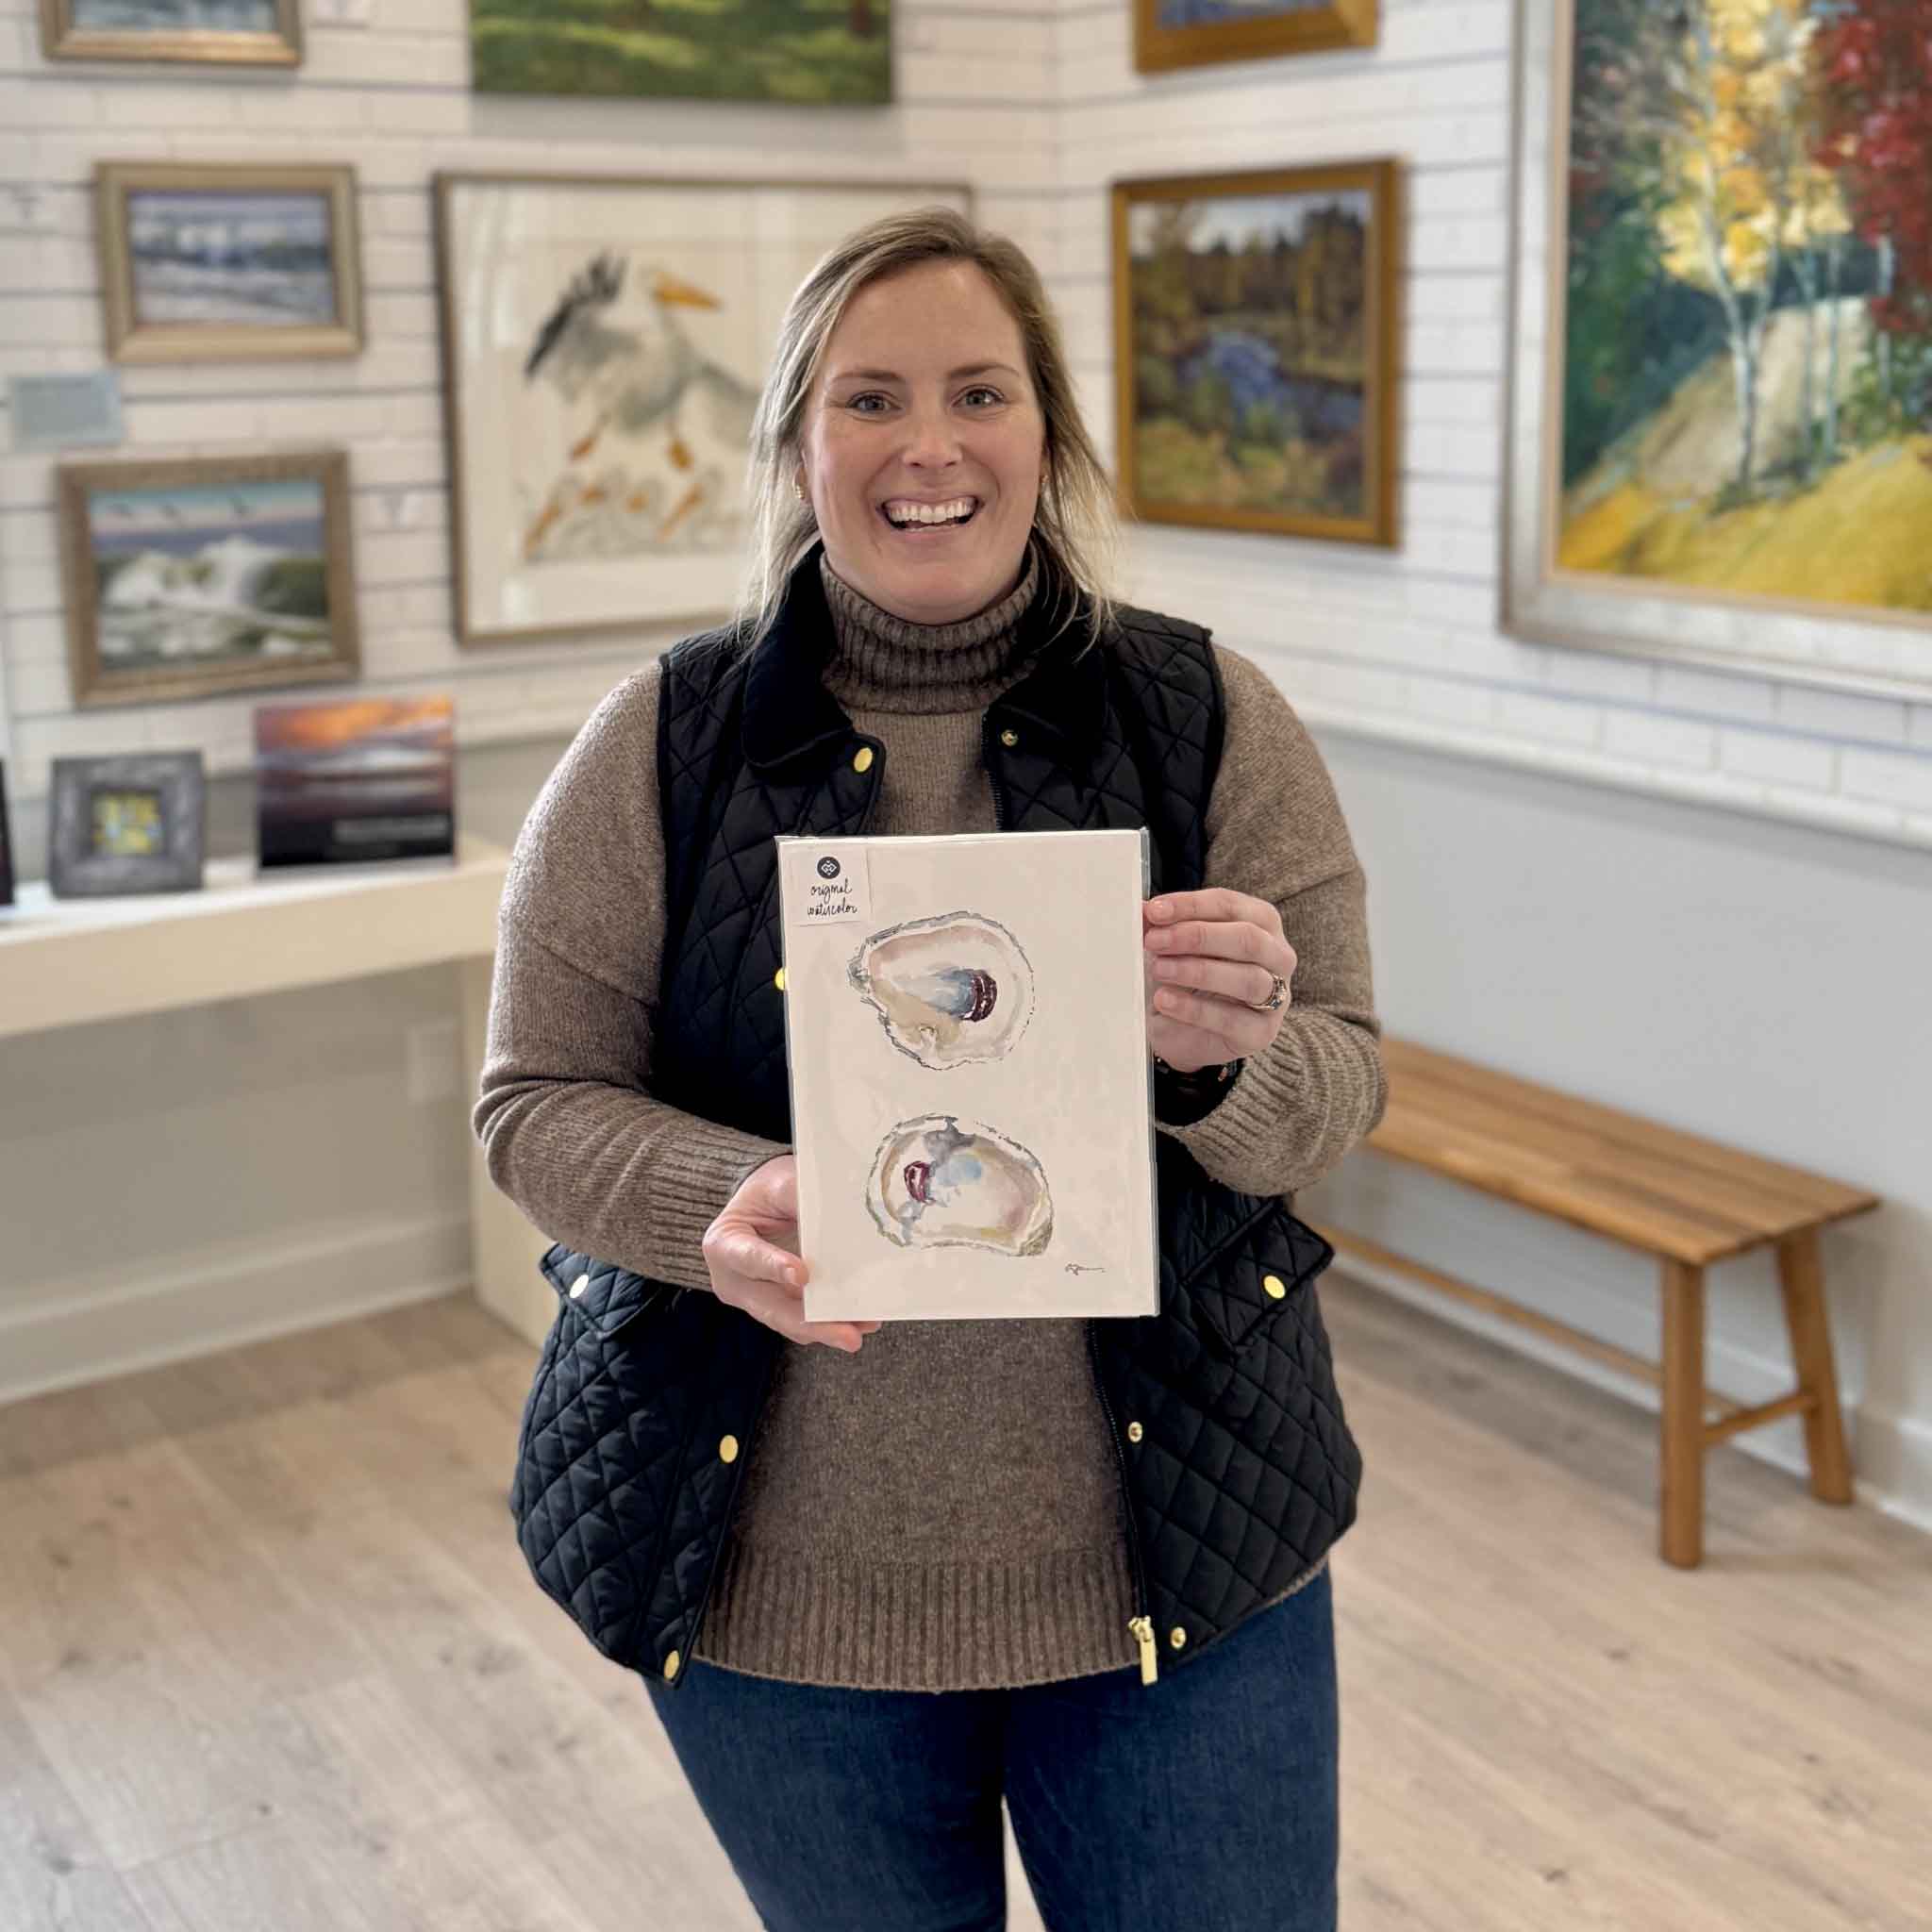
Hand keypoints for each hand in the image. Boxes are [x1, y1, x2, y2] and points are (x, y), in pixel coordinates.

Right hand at [700, 1155, 879, 1354]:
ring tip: (865, 1327)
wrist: (770, 1203)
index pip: (748, 1258)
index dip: (774, 1268)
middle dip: (812, 1323)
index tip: (802, 1275)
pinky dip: (835, 1321)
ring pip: (794, 1322)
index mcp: (724, 1245)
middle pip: (773, 1308)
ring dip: (830, 1327)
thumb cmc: (770, 1191)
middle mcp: (737, 1282)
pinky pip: (808, 1321)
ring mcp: (760, 1300)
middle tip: (847, 1335)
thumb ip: (799, 1198)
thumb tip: (839, 1215)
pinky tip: (864, 1321)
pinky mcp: (785, 1308)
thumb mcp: (779, 1183)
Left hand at [1144, 888, 1296, 1074]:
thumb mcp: (1171, 950)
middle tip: (1155, 941)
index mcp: (1260, 923)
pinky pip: (1231, 1019)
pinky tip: (1165, 1000)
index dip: (1191, 906)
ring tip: (1159, 970)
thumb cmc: (1186, 982)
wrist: (1184, 1035)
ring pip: (1248, 979)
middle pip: (1248, 938)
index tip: (1154, 911)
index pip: (1230, 905)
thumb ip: (1161, 928)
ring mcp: (1275, 997)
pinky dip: (1193, 1008)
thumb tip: (1142, 911)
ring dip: (1197, 971)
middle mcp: (1277, 957)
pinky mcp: (1260, 1033)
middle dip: (1196, 936)